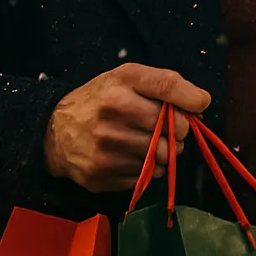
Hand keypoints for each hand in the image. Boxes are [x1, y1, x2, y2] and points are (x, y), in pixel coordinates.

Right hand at [43, 63, 210, 192]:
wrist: (54, 132)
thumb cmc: (100, 99)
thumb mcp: (126, 78)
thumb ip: (164, 83)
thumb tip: (200, 103)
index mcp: (119, 87)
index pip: (168, 87)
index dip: (191, 98)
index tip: (200, 104)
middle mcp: (112, 117)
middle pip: (173, 129)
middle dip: (178, 130)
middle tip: (166, 127)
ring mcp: (106, 150)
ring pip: (163, 158)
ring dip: (164, 152)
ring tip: (148, 142)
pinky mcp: (101, 177)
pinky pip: (146, 177)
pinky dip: (147, 169)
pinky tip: (132, 156)